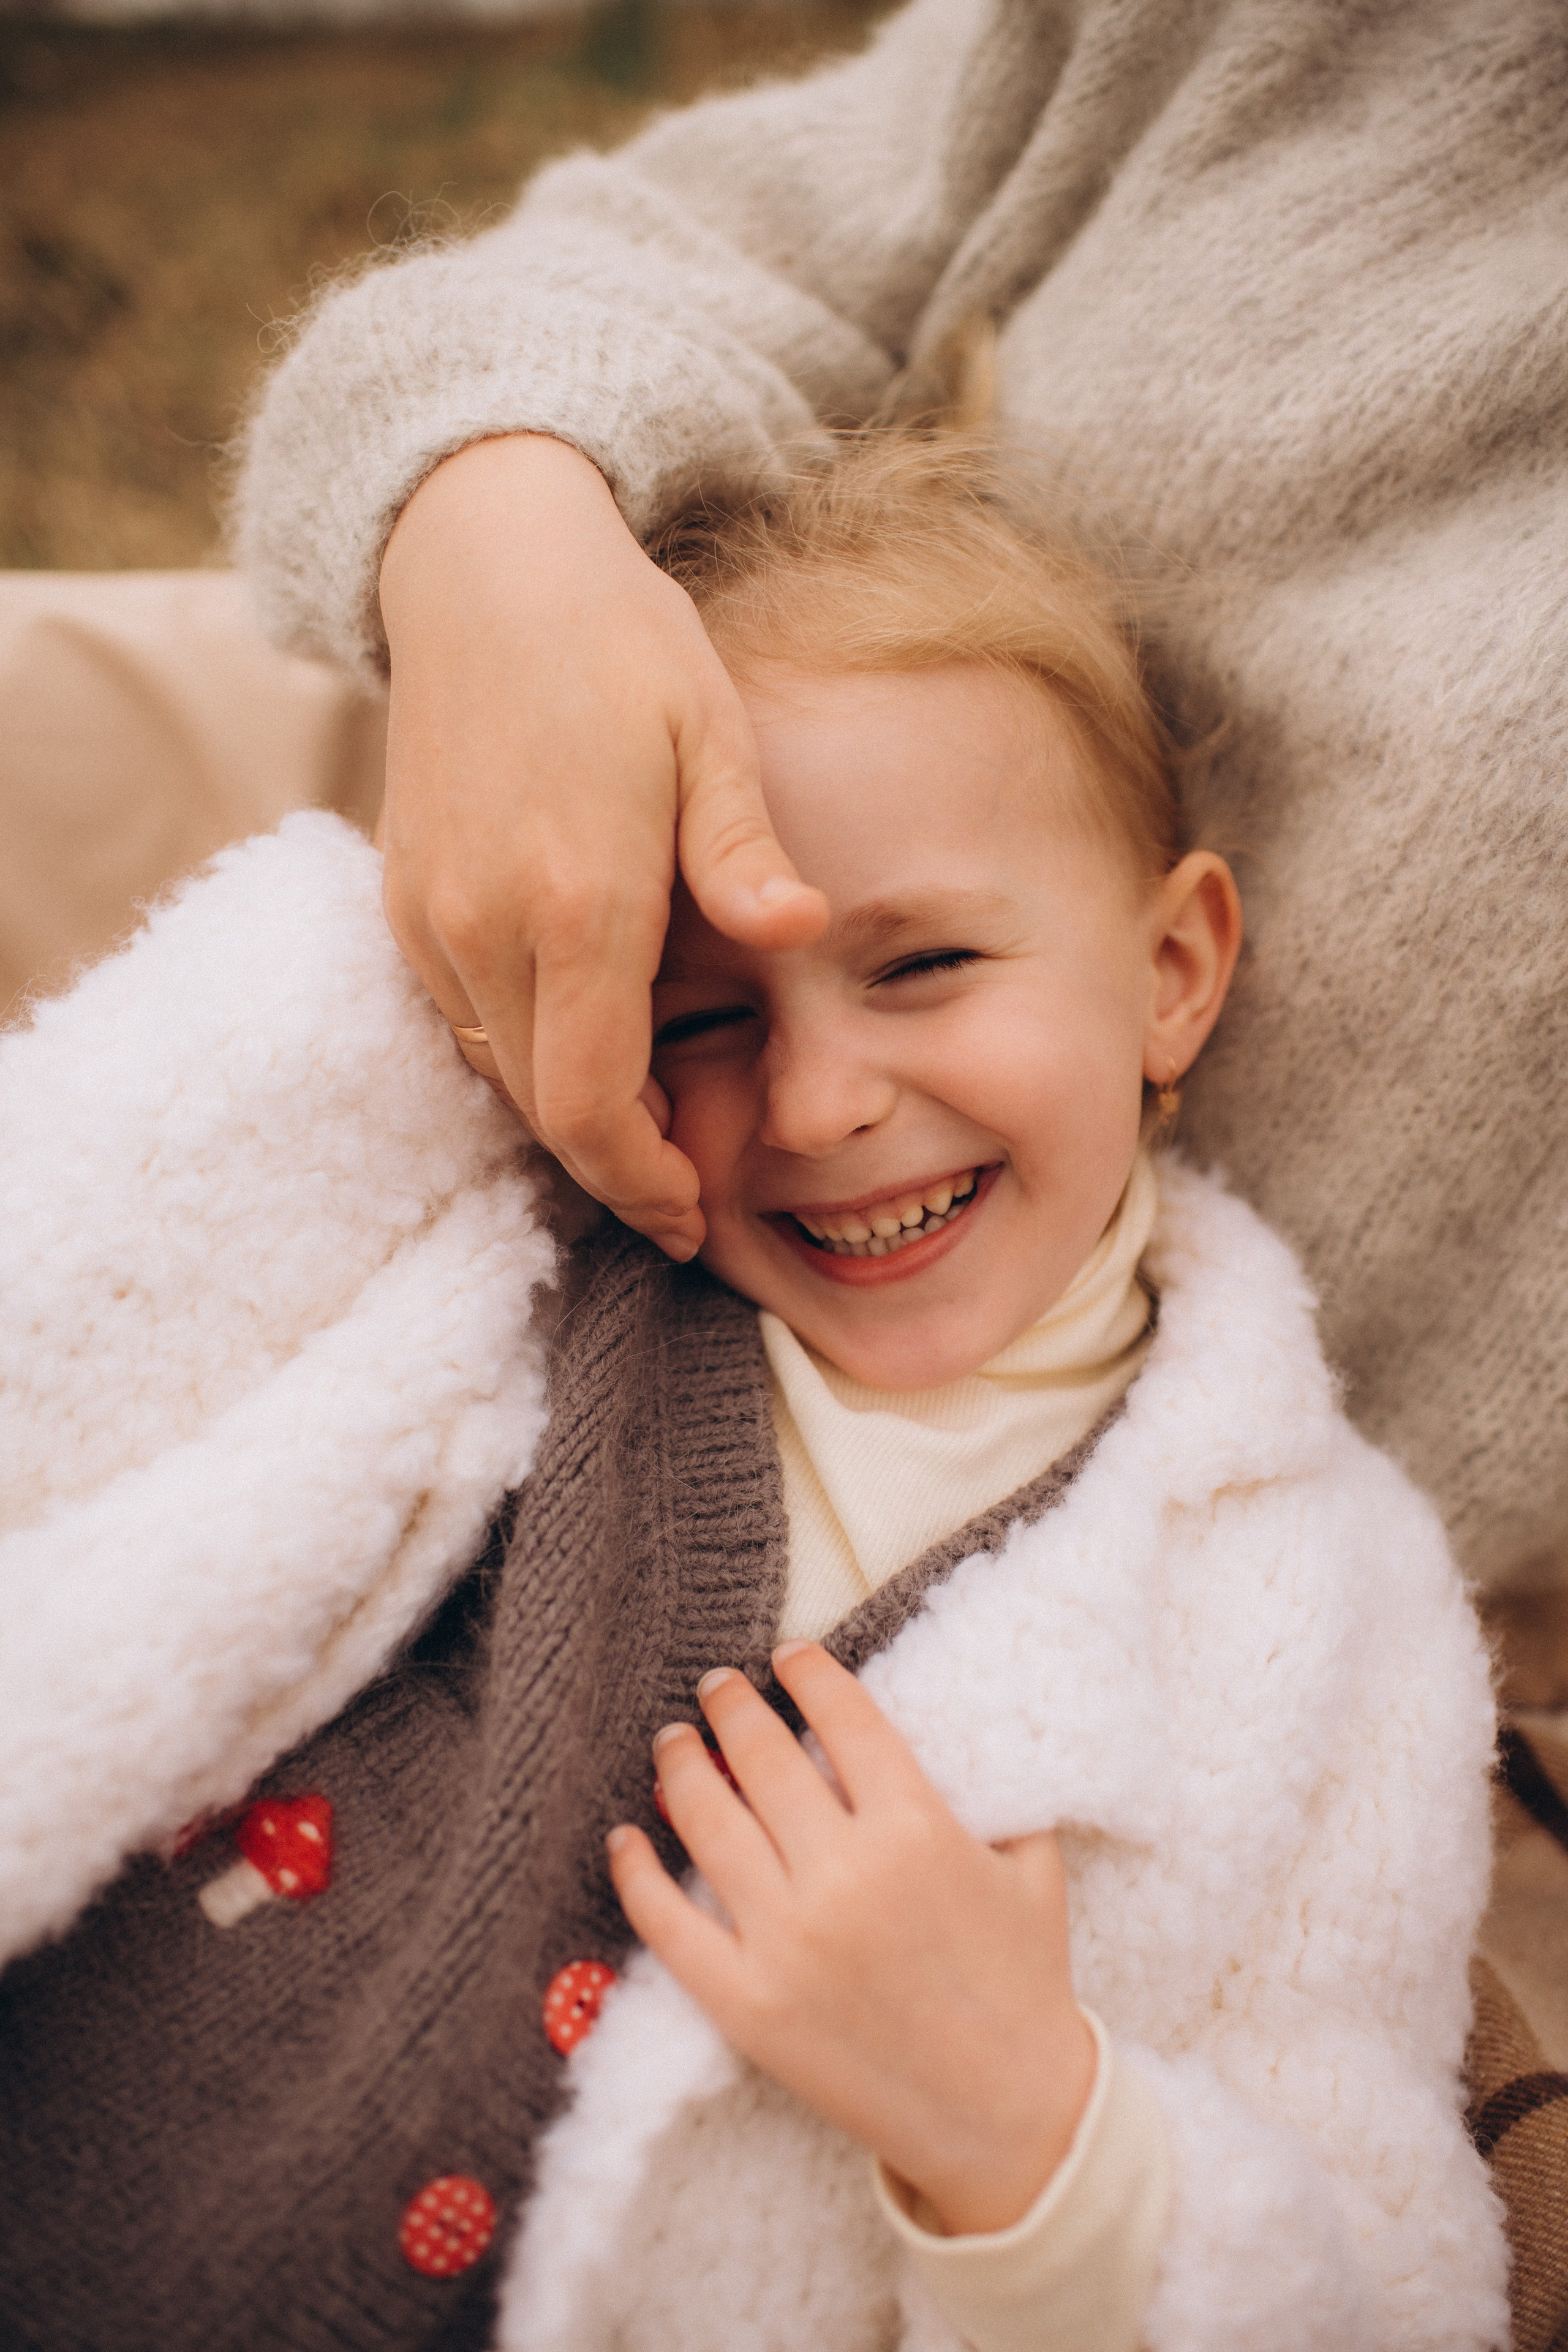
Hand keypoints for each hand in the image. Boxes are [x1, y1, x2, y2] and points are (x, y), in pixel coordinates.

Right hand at [377, 434, 827, 1259]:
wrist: (481, 564)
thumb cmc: (618, 640)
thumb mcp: (709, 723)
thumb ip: (744, 848)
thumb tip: (803, 931)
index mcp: (576, 899)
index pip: (593, 1105)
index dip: (642, 1183)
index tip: (694, 1219)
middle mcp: (485, 925)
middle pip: (543, 1110)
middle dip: (616, 1172)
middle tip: (685, 1203)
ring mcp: (431, 915)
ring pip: (499, 1074)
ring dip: (570, 1120)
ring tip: (647, 1140)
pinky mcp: (405, 898)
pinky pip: (463, 1021)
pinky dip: (525, 1062)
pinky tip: (587, 1050)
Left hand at [608, 1642, 1095, 2236]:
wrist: (1009, 2116)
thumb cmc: (1023, 1982)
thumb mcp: (1029, 1866)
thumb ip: (994, 1791)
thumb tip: (950, 1728)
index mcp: (917, 1827)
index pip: (843, 1716)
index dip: (808, 1672)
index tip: (788, 1655)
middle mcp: (844, 1874)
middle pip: (762, 1756)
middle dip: (733, 1705)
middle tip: (718, 1685)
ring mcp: (787, 1941)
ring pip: (707, 1822)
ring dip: (681, 1767)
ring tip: (673, 1741)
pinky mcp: (747, 2003)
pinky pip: (669, 1923)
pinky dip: (636, 1872)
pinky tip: (626, 1836)